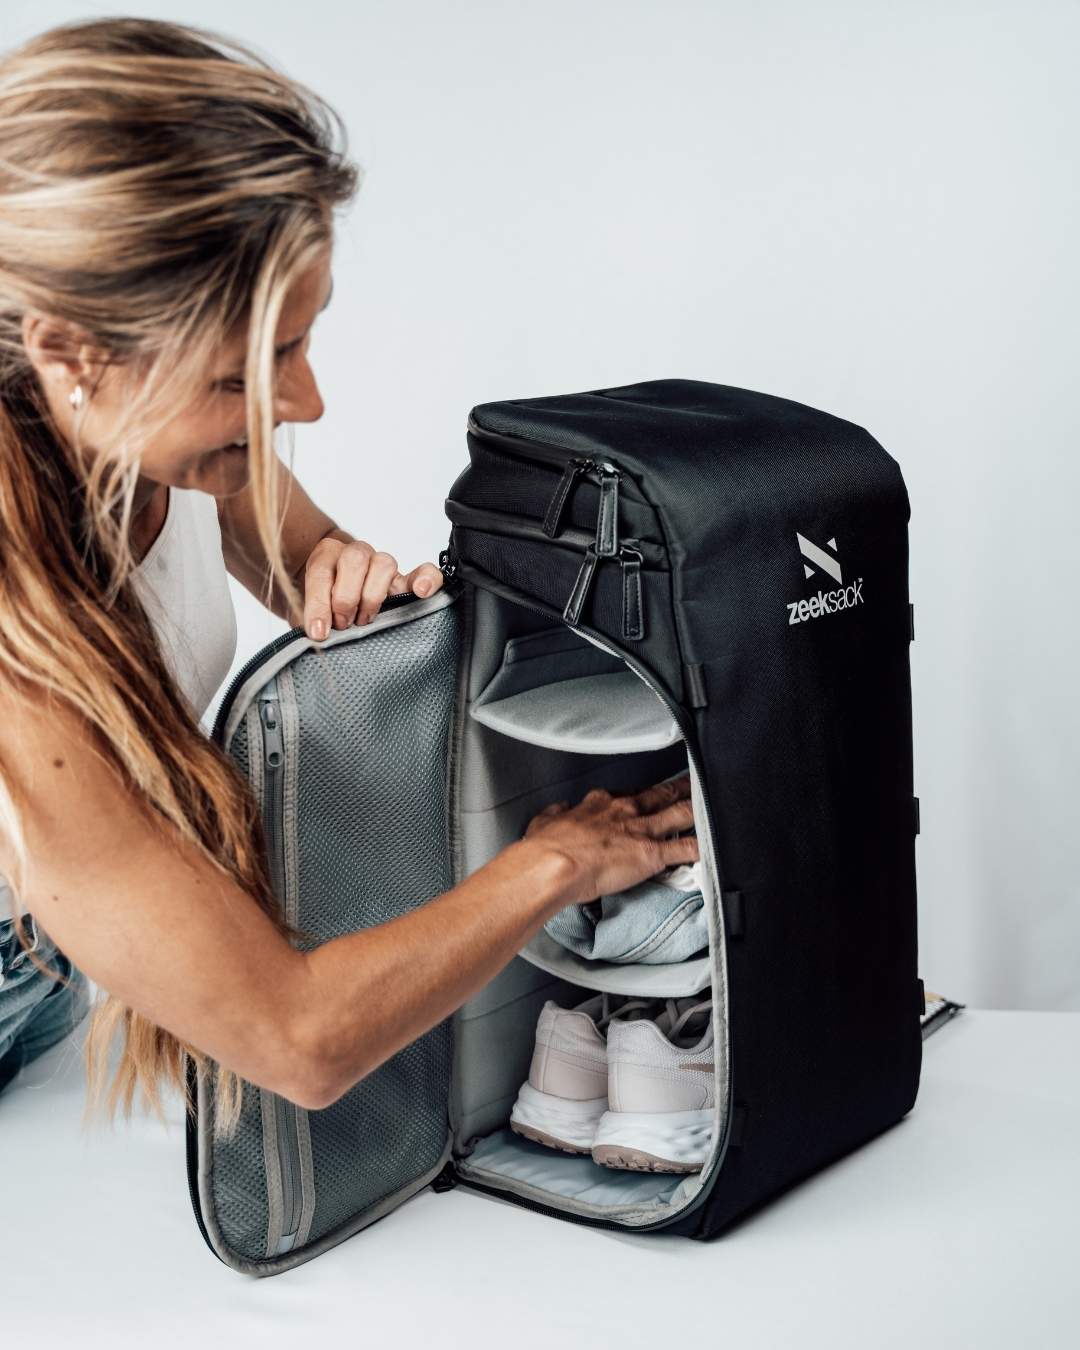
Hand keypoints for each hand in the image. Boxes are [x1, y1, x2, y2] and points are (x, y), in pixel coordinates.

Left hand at [301, 534, 444, 640]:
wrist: (337, 601)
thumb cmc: (323, 607)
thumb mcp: (309, 611)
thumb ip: (312, 617)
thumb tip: (318, 635)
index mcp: (326, 556)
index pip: (321, 573)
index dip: (319, 603)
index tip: (318, 631)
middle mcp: (356, 554)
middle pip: (354, 560)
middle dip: (346, 597)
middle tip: (343, 623)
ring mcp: (382, 565)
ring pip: (384, 564)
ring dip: (373, 596)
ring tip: (365, 619)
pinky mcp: (405, 581)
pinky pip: (424, 572)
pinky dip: (426, 579)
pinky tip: (422, 591)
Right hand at [522, 771, 698, 908]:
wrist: (554, 865)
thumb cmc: (545, 847)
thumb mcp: (545, 822)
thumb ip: (556, 814)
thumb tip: (558, 810)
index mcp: (599, 804)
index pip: (627, 793)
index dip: (639, 794)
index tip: (645, 793)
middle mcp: (625, 811)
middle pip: (659, 795)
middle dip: (678, 788)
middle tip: (692, 782)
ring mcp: (641, 830)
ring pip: (679, 814)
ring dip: (696, 810)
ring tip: (711, 805)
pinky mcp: (652, 853)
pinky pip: (685, 849)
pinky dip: (701, 848)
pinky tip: (712, 848)